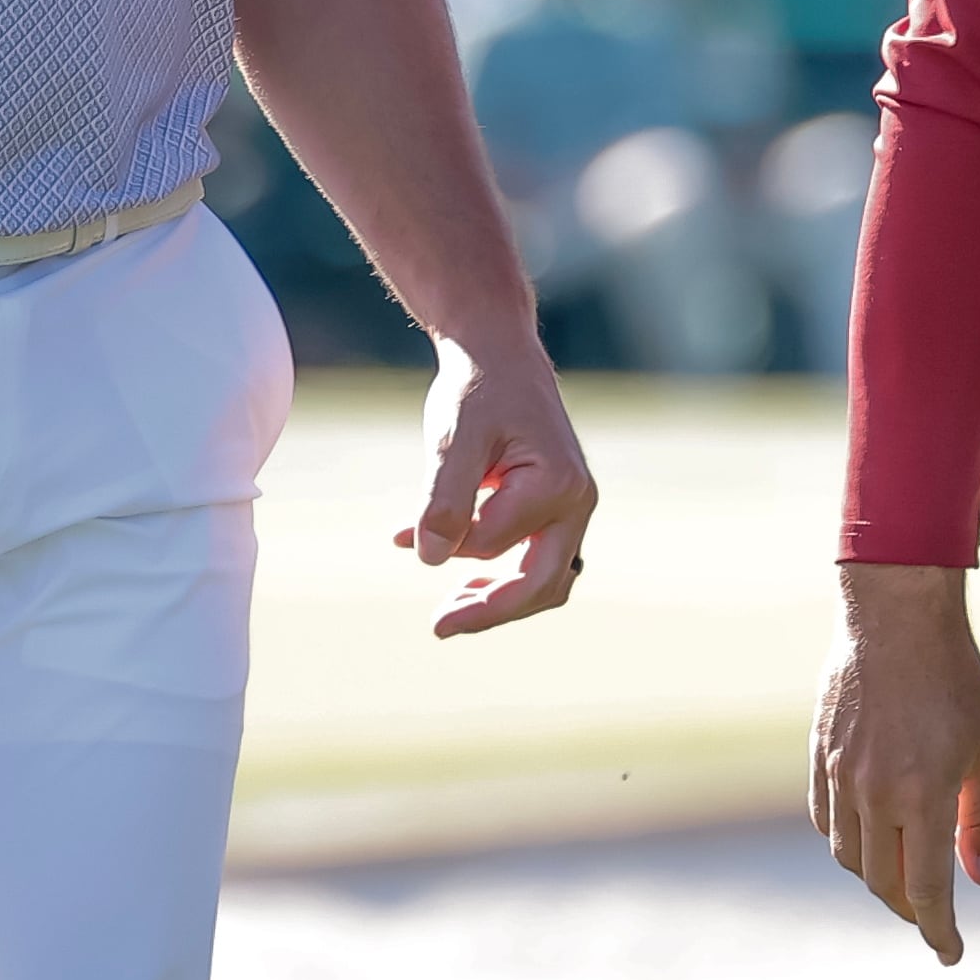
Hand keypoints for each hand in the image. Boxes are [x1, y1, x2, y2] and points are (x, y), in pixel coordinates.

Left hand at [390, 332, 594, 636]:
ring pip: (544, 578)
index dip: (445, 545)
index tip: (401, 535)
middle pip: (540, 584)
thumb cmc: (477, 390)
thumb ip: (444, 500)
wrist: (497, 352)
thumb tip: (428, 559)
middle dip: (489, 611)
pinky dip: (501, 571)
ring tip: (450, 610)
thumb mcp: (454, 439)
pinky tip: (457, 569)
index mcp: (558, 485)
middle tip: (438, 627)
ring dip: (499, 598)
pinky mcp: (556, 505)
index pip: (494, 545)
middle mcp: (577, 500)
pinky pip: (537, 557)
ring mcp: (572, 506)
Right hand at [811, 562, 979, 964]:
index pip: (924, 891)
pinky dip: (845, 841)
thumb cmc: (954, 679)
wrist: (896, 616)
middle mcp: (874, 793)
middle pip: (881, 881)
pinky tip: (866, 837)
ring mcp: (839, 774)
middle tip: (931, 914)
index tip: (950, 952)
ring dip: (875, 876)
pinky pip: (824, 818)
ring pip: (848, 855)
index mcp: (922, 796)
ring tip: (901, 874)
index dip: (938, 930)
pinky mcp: (818, 754)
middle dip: (908, 908)